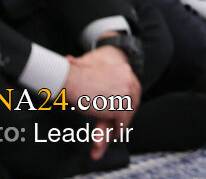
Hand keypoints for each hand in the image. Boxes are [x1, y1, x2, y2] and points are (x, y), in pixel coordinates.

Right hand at [63, 45, 139, 159]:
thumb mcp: (99, 76)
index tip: (125, 111)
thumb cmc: (77, 76)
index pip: (134, 89)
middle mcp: (129, 80)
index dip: (130, 102)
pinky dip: (119, 129)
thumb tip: (100, 76)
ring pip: (128, 113)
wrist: (71, 79)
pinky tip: (116, 134)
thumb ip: (107, 82)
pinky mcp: (120, 107)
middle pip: (134, 101)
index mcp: (125, 71)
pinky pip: (122, 121)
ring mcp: (126, 94)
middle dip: (128, 113)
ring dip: (123, 123)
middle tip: (121, 123)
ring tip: (118, 132)